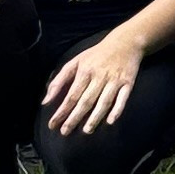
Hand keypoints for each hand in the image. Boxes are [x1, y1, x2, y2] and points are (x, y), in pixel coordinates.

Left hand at [43, 22, 149, 139]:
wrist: (126, 42)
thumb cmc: (97, 54)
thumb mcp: (75, 62)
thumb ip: (59, 80)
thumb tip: (45, 101)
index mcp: (85, 71)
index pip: (71, 95)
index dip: (61, 111)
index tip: (53, 124)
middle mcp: (99, 76)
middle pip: (86, 100)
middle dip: (74, 117)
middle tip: (65, 132)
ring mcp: (115, 80)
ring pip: (104, 101)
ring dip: (95, 117)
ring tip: (86, 131)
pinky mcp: (128, 82)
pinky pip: (123, 98)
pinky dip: (117, 109)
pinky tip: (110, 121)